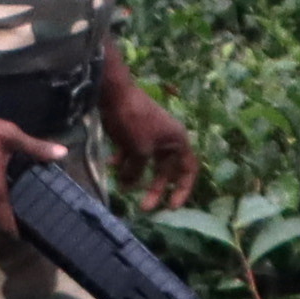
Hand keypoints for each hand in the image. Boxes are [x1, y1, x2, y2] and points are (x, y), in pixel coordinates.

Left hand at [96, 61, 198, 212]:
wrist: (113, 91)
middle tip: (143, 207)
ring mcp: (149, 134)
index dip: (182, 189)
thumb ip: (137, 172)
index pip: (188, 169)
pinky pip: (131, 151)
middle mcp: (167, 139)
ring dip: (134, 175)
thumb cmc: (134, 121)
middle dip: (154, 189)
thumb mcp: (139, 151)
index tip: (172, 206)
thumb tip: (128, 185)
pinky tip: (111, 165)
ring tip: (121, 186)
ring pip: (145, 162)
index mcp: (177, 141)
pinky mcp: (133, 131)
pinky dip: (122, 160)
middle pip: (164, 170)